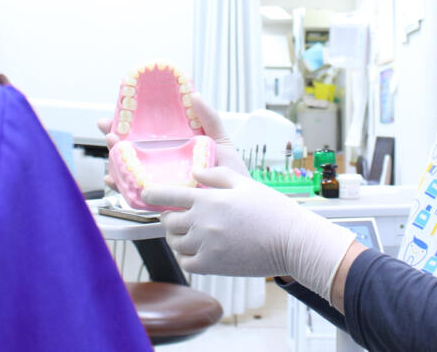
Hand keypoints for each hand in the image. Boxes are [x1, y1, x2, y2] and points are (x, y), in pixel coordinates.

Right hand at [97, 93, 245, 188]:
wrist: (236, 207)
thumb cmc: (230, 175)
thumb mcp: (221, 142)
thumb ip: (209, 119)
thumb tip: (195, 94)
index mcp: (174, 146)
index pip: (146, 131)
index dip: (128, 121)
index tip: (117, 112)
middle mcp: (163, 163)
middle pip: (132, 149)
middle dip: (115, 140)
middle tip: (110, 133)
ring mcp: (159, 181)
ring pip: (130, 170)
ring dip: (115, 161)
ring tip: (112, 152)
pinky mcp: (160, 199)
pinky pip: (136, 193)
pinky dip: (122, 187)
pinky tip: (115, 180)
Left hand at [142, 167, 354, 300]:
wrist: (290, 241)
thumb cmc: (270, 209)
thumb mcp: (244, 182)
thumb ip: (216, 175)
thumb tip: (195, 172)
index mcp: (209, 199)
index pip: (170, 195)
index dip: (153, 194)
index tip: (146, 194)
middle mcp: (203, 223)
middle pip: (169, 221)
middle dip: (169, 217)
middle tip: (176, 215)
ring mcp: (206, 246)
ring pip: (175, 242)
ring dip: (177, 236)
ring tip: (188, 232)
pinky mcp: (212, 266)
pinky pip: (186, 262)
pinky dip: (186, 255)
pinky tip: (196, 248)